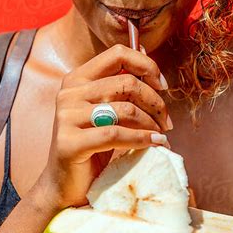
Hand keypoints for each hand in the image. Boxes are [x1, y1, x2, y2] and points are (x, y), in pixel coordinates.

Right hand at [38, 43, 171, 209]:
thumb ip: (120, 82)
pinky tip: (156, 144)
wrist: (65, 185)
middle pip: (127, 83)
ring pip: (125, 109)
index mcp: (77, 78)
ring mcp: (66, 117)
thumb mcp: (106, 110)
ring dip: (152, 124)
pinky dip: (143, 139)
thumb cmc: (92, 146)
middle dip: (155, 102)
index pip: (117, 54)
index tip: (163, 86)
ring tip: (162, 136)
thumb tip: (143, 48)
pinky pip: (116, 134)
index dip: (146, 65)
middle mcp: (68, 93)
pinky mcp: (69, 142)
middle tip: (167, 121)